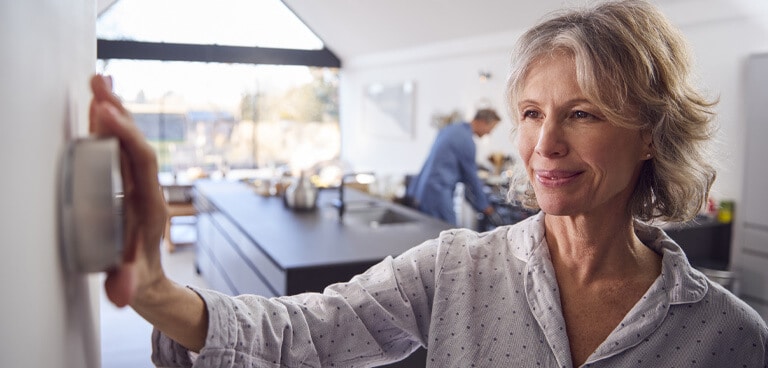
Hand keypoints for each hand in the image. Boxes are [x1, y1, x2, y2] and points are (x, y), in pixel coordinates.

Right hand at [89, 75, 167, 307]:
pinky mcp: (127, 184)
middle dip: (119, 112)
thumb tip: (121, 297)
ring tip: (99, 82)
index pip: (142, 163)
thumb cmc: (139, 280)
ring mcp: (138, 185)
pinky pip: (119, 149)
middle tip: (100, 82)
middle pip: (136, 143)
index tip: (108, 115)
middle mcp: (146, 189)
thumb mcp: (131, 284)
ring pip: (128, 142)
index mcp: (149, 204)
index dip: (126, 137)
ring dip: (113, 112)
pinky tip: (98, 107)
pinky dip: (108, 127)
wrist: (151, 282)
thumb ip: (126, 285)